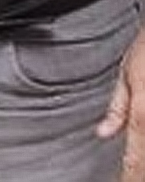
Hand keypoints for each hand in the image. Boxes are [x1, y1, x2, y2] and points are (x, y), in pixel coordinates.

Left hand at [96, 25, 144, 179]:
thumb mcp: (128, 73)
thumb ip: (117, 108)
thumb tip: (104, 133)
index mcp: (144, 114)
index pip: (135, 159)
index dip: (129, 177)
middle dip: (139, 171)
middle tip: (129, 177)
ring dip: (144, 161)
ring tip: (135, 169)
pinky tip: (143, 157)